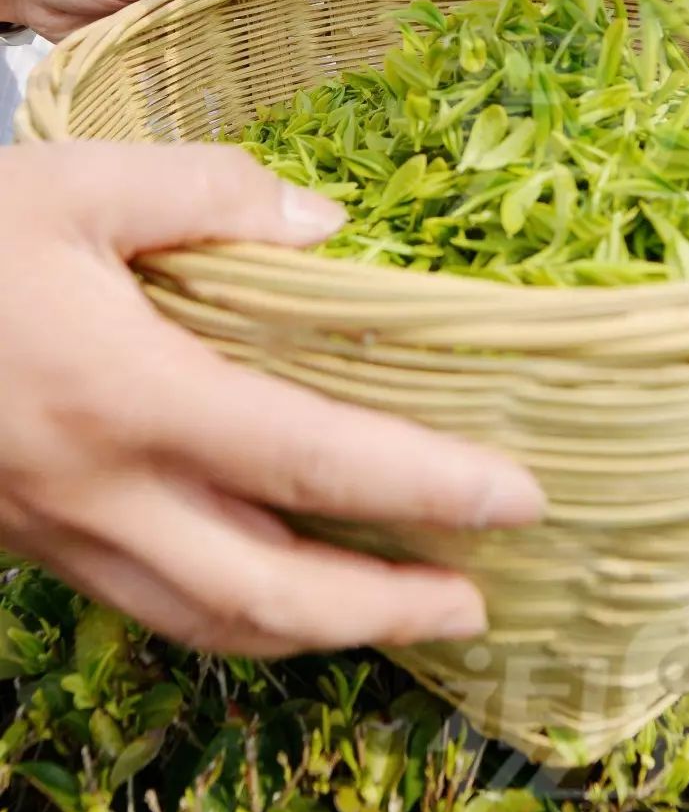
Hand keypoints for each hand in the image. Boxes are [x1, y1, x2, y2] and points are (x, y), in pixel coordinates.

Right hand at [0, 142, 544, 655]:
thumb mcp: (77, 182)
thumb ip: (212, 195)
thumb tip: (329, 226)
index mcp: (126, 393)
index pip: (312, 457)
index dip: (425, 486)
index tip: (517, 498)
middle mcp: (100, 488)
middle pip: (266, 590)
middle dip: (383, 611)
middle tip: (476, 606)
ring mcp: (60, 530)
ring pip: (204, 618)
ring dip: (313, 628)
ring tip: (395, 613)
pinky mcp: (31, 539)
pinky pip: (149, 600)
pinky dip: (233, 611)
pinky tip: (273, 585)